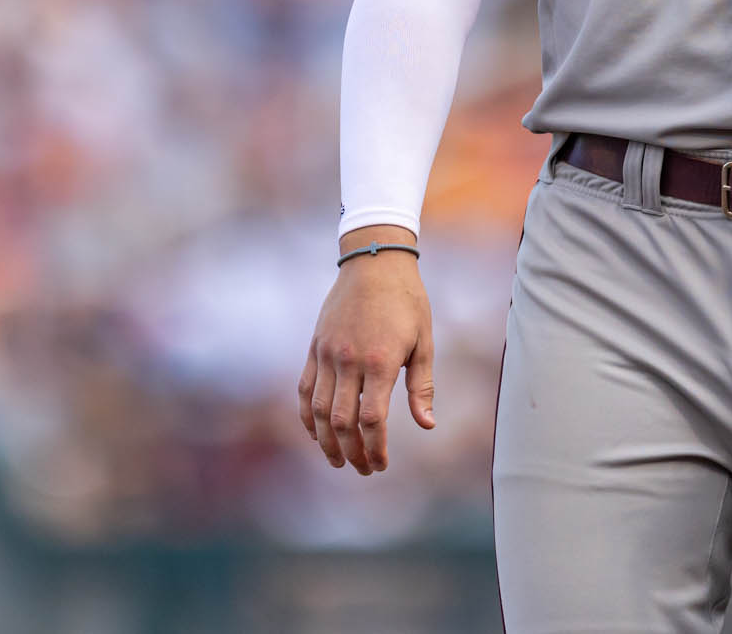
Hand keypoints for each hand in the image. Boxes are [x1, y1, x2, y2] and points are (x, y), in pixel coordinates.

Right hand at [297, 225, 435, 473]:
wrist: (374, 262)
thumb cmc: (407, 301)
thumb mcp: (425, 341)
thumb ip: (422, 386)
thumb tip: (427, 425)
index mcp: (380, 361)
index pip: (372, 419)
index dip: (374, 448)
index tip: (381, 465)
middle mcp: (349, 360)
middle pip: (341, 421)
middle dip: (351, 452)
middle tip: (362, 470)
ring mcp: (327, 354)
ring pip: (317, 410)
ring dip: (325, 442)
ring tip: (338, 460)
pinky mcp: (314, 347)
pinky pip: (304, 389)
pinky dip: (307, 416)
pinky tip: (316, 433)